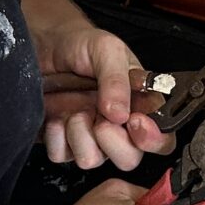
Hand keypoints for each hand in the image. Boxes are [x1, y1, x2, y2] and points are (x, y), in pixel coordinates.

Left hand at [36, 22, 170, 169]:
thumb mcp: (106, 49)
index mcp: (140, 107)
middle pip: (129, 159)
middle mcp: (118, 127)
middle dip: (113, 143)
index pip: (161, 139)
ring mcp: (90, 138)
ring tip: (75, 109)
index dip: (152, 139)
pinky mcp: (63, 143)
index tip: (134, 123)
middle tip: (101, 120)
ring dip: (80, 134)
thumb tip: (121, 114)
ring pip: (92, 161)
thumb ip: (117, 79)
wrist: (44, 44)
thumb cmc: (81, 45)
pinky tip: (57, 114)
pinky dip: (56, 135)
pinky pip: (61, 155)